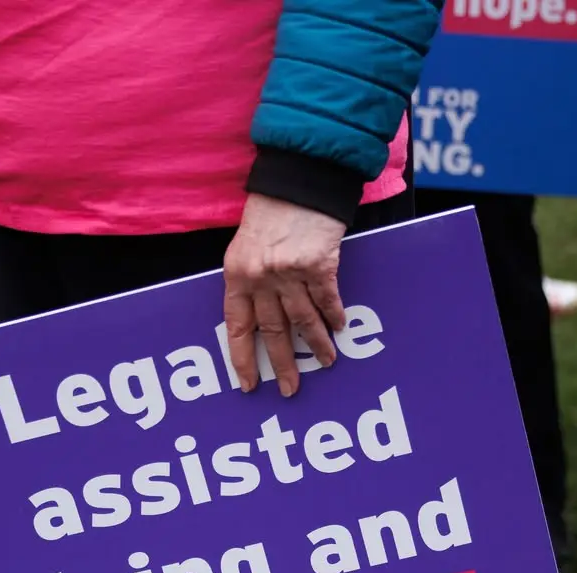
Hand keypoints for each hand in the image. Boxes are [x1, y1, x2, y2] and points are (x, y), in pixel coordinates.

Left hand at [222, 194, 349, 396]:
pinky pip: (328, 299)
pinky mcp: (319, 264)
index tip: (249, 384)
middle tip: (290, 389)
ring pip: (304, 321)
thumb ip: (249, 280)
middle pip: (274, 332)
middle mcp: (262, 278)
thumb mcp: (245, 246)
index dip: (243, 359)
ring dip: (316, 345)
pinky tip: (339, 328)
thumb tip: (261, 318)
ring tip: (326, 362)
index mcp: (237, 275)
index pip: (238, 327)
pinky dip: (334, 315)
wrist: (299, 179)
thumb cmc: (270, 211)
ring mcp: (290, 272)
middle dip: (283, 364)